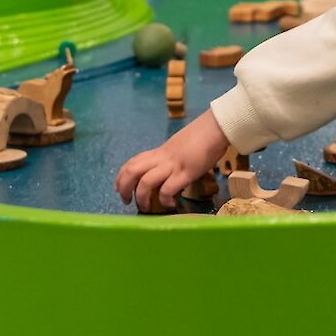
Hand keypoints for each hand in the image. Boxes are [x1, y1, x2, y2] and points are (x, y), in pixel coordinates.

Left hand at [114, 110, 228, 211]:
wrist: (216, 128)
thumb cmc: (202, 136)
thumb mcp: (180, 146)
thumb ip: (171, 157)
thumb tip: (169, 169)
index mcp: (160, 151)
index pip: (133, 161)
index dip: (121, 176)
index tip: (119, 187)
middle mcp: (162, 158)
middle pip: (132, 171)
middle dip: (124, 187)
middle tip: (126, 201)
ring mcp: (173, 165)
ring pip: (145, 182)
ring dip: (141, 198)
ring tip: (145, 208)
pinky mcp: (185, 173)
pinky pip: (167, 189)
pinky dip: (164, 200)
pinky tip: (170, 204)